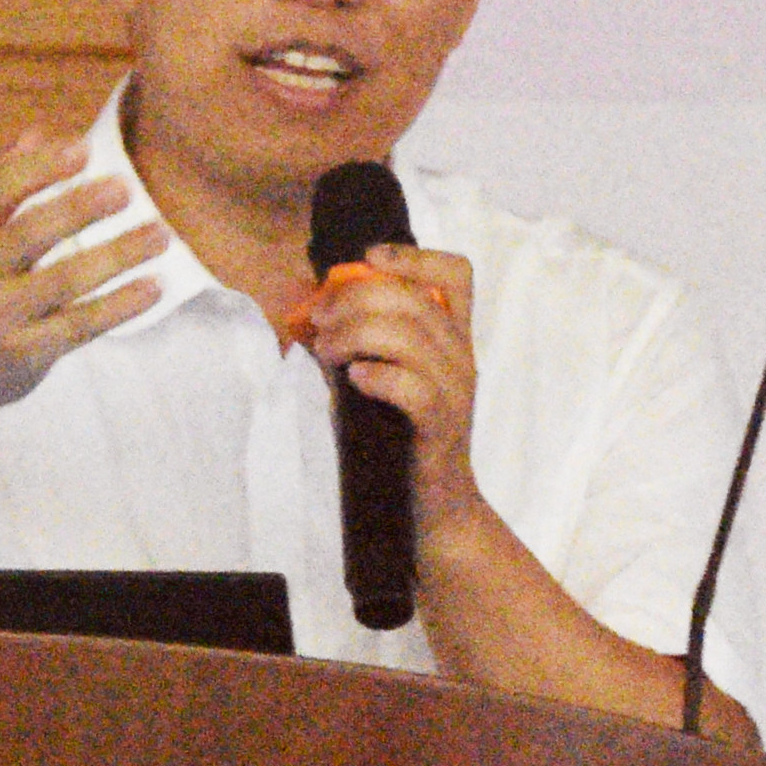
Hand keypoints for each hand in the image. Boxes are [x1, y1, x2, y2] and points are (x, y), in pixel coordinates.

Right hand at [0, 129, 166, 422]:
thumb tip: (39, 134)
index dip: (41, 167)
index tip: (84, 148)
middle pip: (32, 233)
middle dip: (81, 208)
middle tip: (126, 188)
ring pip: (65, 281)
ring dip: (118, 255)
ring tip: (160, 234)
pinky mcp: (25, 355)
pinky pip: (81, 325)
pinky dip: (121, 306)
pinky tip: (153, 286)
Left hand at [301, 242, 486, 540]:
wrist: (434, 511)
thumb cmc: (398, 443)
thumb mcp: (373, 382)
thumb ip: (350, 344)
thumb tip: (303, 311)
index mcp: (452, 339)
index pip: (457, 274)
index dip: (414, 254)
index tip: (369, 258)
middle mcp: (461, 357)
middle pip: (415, 298)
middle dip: (356, 298)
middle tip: (320, 320)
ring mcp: (455, 391)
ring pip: (410, 336)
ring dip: (355, 334)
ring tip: (327, 353)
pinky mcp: (441, 426)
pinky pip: (412, 386)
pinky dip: (377, 375)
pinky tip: (354, 381)